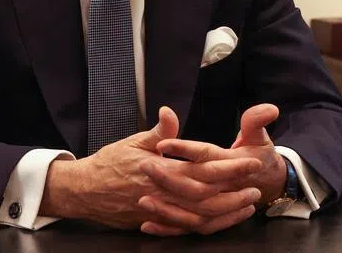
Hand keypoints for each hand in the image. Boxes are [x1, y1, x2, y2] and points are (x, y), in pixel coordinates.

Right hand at [41, 106, 264, 232]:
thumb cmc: (109, 163)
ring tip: (246, 205)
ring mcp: (161, 211)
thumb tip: (170, 113)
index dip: (230, 167)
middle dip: (235, 191)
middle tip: (256, 186)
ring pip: (200, 217)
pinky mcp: (157, 222)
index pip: (204, 168)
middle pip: (208, 196)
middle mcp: (164, 193)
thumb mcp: (133, 141)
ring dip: (226, 212)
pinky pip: (186, 228)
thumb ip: (158, 132)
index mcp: (162, 169)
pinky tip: (220, 221)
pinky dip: (206, 225)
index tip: (250, 162)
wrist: (85, 191)